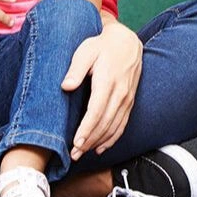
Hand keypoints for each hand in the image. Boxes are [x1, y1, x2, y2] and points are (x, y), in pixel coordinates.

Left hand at [61, 22, 142, 158]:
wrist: (127, 41)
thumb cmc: (102, 46)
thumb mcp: (86, 51)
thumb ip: (76, 69)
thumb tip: (66, 86)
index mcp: (108, 81)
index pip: (97, 110)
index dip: (87, 129)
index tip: (76, 143)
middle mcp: (121, 92)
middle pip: (105, 122)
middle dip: (89, 141)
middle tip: (74, 154)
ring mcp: (127, 98)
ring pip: (114, 126)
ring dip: (99, 142)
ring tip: (83, 153)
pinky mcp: (130, 100)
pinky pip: (123, 123)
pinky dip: (113, 138)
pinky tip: (101, 147)